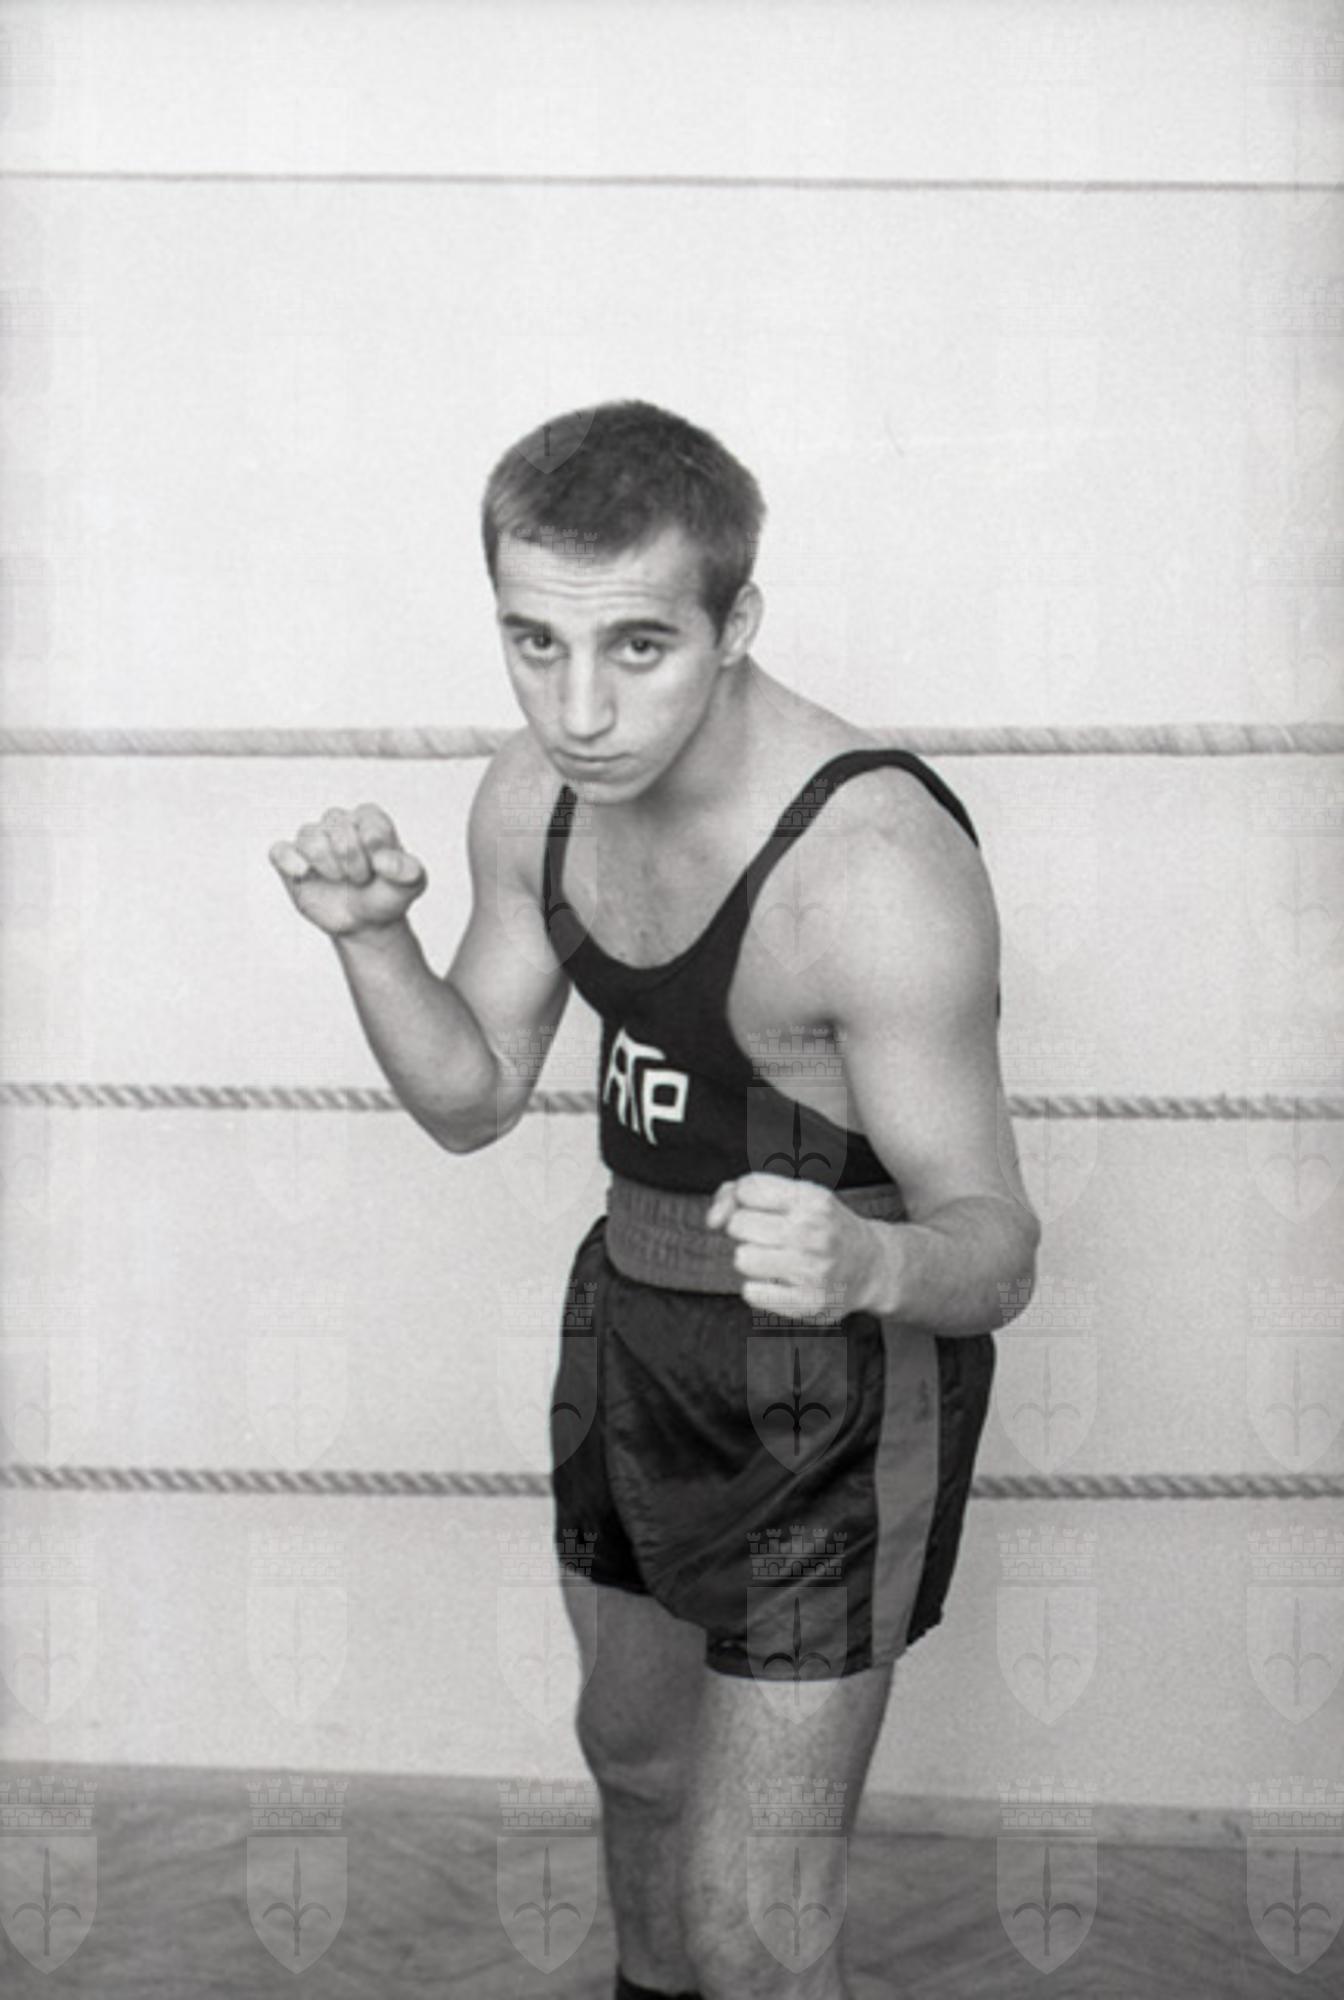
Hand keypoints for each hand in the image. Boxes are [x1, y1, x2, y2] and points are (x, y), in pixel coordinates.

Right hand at [269, 803, 427, 937]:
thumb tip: (384, 861)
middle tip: (360, 878)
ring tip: (340, 879)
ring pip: (310, 838)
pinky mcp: (290, 860)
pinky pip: (279, 851)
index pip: (367, 823)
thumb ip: (408, 870)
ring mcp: (313, 840)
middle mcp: (338, 822)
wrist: (367, 922)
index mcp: (368, 818)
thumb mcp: (411, 884)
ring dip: (328, 865)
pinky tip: (303, 873)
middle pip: (338, 829)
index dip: (375, 850)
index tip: (381, 867)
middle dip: (353, 862)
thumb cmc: (388, 895)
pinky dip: (290, 861)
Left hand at [705, 1172, 884, 1321]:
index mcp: (811, 1198)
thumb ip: (745, 1192)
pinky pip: (751, 1292)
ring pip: (741, 1258)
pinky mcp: (808, 1303)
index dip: (740, 1199)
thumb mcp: (797, 1196)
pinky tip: (779, 1283)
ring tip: (775, 1260)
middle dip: (746, 1230)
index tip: (756, 1209)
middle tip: (770, 1237)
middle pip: (738, 1224)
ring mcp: (812, 1269)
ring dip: (751, 1260)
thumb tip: (713, 1219)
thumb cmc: (822, 1227)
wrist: (871, 1267)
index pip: (747, 1189)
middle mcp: (813, 1231)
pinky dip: (758, 1288)